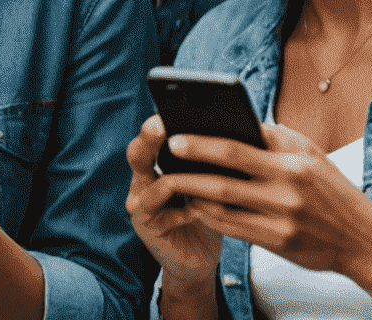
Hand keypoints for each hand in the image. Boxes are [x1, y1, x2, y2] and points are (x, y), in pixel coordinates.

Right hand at [123, 115, 222, 288]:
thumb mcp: (210, 185)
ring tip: (192, 168)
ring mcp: (139, 202)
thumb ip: (209, 163)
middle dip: (150, 136)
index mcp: (155, 165)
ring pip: (149, 180)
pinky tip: (201, 209)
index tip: (171, 108)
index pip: (151, 137)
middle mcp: (141, 180)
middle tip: (162, 123)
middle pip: (138, 151)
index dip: (159, 123)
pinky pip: (163, 210)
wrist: (199, 263)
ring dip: (174, 175)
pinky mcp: (145, 225)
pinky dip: (184, 208)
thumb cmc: (207, 218)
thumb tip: (234, 131)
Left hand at [148, 121, 371, 283]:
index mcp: (291, 164)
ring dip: (195, 194)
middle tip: (164, 158)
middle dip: (189, 169)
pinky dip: (212, 217)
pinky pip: (235, 229)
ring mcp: (281, 221)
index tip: (174, 136)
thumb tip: (234, 120)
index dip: (202, 143)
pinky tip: (197, 206)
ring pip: (225, 207)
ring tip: (173, 181)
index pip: (237, 149)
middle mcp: (285, 192)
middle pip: (225, 179)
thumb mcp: (307, 153)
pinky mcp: (279, 244)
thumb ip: (272, 137)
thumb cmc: (331, 188)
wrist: (365, 241)